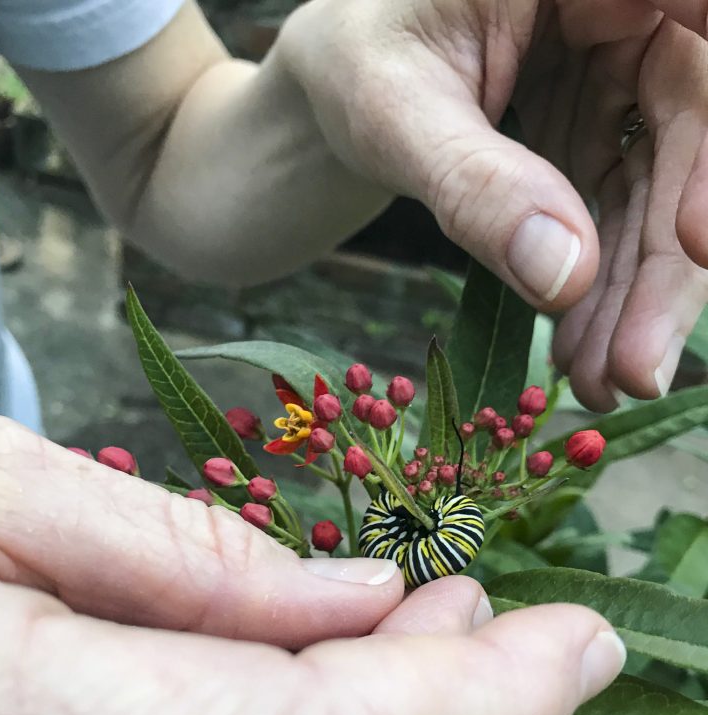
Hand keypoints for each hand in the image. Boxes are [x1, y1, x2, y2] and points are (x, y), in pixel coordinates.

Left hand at [277, 0, 707, 409]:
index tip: (696, 239)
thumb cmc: (353, 65)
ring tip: (600, 383)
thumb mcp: (393, 115)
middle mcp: (624, 6)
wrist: (335, 85)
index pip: (692, 24)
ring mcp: (621, 67)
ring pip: (663, 187)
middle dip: (664, 267)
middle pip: (689, 134)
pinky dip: (604, 288)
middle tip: (634, 371)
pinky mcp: (605, 124)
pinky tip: (580, 352)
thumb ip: (475, 184)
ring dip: (636, 297)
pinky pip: (623, 210)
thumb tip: (567, 276)